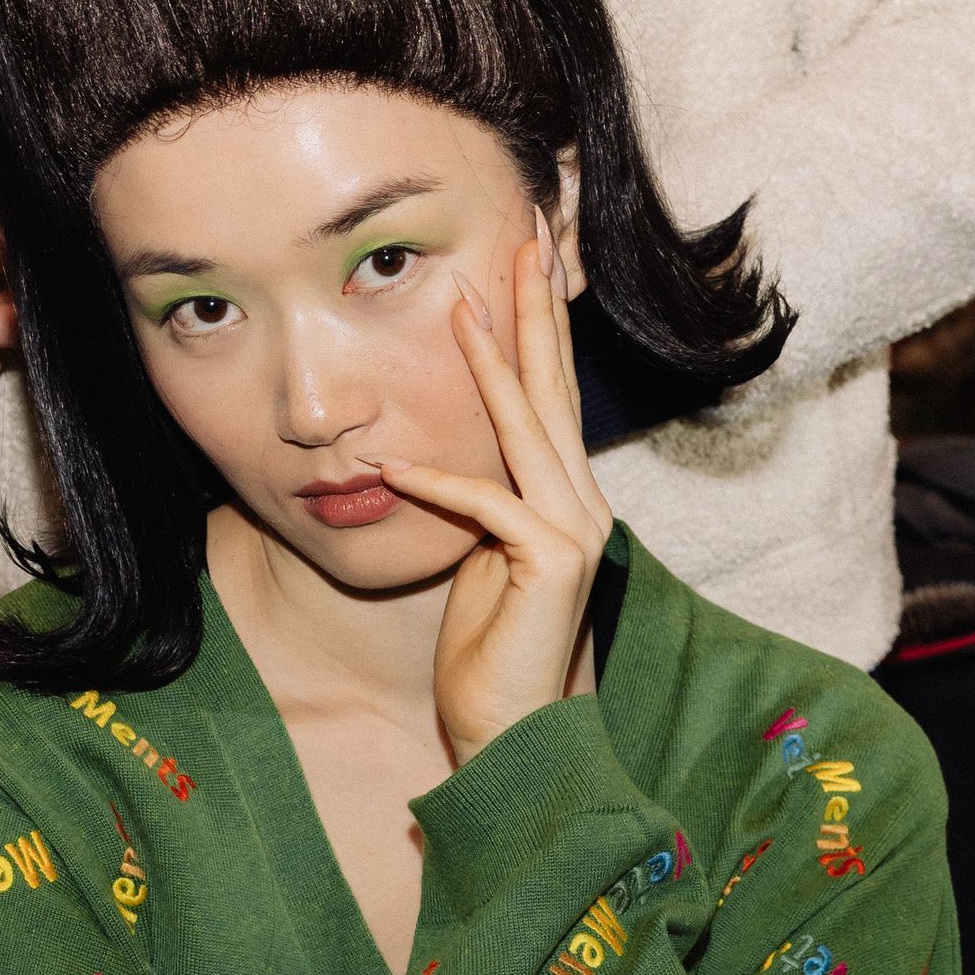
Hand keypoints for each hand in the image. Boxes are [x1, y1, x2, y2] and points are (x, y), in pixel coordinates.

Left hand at [371, 209, 612, 763]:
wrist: (514, 733)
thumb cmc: (488, 652)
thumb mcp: (476, 558)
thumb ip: (473, 505)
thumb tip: (438, 457)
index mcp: (565, 498)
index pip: (550, 397)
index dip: (539, 329)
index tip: (525, 265)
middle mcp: (581, 504)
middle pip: (553, 391)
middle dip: (536, 313)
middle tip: (523, 242)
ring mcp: (574, 532)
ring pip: (528, 431)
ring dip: (492, 367)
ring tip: (465, 307)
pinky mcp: (549, 564)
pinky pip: (486, 506)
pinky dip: (438, 485)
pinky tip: (393, 468)